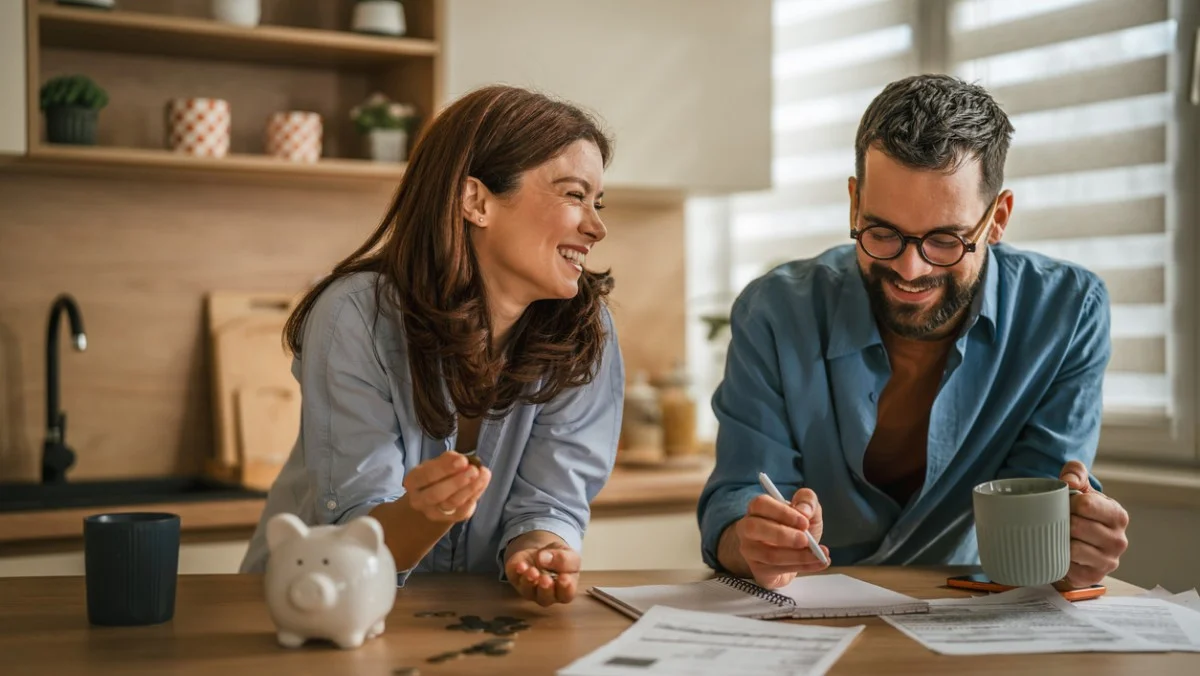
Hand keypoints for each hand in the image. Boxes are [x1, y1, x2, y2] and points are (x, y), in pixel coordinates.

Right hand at [402, 451, 490, 522]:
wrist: (433, 499)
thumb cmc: (436, 475)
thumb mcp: (436, 464)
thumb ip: (447, 460)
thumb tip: (462, 459)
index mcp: (413, 481)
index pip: (426, 475)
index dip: (445, 468)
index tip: (462, 460)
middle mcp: (419, 500)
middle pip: (437, 494)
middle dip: (457, 482)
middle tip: (474, 470)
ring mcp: (434, 512)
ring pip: (452, 503)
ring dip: (470, 488)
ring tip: (483, 475)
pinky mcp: (449, 519)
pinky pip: (463, 510)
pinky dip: (474, 496)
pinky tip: (483, 483)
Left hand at [504, 535, 580, 606]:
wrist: (543, 552)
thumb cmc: (560, 559)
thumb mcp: (569, 555)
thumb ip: (563, 558)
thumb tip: (544, 558)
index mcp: (563, 591)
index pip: (566, 594)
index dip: (565, 588)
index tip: (564, 578)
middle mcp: (546, 595)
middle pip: (545, 599)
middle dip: (545, 589)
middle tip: (545, 579)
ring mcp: (529, 589)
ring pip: (527, 591)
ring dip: (529, 581)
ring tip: (532, 571)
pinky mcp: (515, 578)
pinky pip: (514, 577)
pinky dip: (516, 571)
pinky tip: (521, 565)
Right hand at [733, 488, 829, 588]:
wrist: (791, 557)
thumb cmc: (796, 529)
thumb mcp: (807, 511)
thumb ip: (808, 501)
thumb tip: (803, 510)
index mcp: (758, 509)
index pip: (761, 504)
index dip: (782, 512)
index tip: (804, 522)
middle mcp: (747, 528)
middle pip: (753, 528)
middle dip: (782, 535)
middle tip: (805, 540)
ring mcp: (750, 551)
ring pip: (769, 554)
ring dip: (798, 556)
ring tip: (819, 555)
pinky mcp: (758, 570)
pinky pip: (779, 570)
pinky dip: (803, 567)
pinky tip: (819, 563)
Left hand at [1060, 460, 1128, 586]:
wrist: (1077, 542)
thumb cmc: (1080, 513)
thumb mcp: (1080, 488)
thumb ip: (1076, 472)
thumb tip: (1069, 481)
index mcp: (1118, 515)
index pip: (1086, 504)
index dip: (1067, 502)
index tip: (1063, 504)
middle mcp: (1119, 540)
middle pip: (1077, 526)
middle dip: (1062, 521)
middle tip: (1057, 520)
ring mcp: (1108, 561)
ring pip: (1074, 548)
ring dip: (1060, 540)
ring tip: (1058, 535)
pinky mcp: (1093, 577)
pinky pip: (1068, 566)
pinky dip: (1060, 557)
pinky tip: (1061, 552)